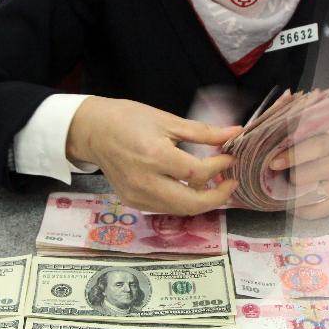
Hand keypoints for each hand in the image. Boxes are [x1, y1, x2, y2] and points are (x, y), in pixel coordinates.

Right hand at [66, 97, 240, 214]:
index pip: (197, 173)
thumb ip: (203, 132)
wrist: (93, 131)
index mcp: (155, 156)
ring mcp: (137, 195)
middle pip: (191, 203)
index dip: (219, 168)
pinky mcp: (133, 201)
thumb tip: (234, 133)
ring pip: (179, 209)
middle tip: (230, 183)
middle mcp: (145, 181)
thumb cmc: (128, 119)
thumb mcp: (167, 120)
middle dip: (217, 197)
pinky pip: (165, 208)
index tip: (229, 158)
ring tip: (213, 183)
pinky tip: (190, 187)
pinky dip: (182, 201)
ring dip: (201, 200)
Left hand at [269, 124, 328, 218]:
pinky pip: (318, 212)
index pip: (308, 151)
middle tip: (280, 173)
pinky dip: (301, 210)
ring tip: (284, 188)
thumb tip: (276, 140)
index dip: (288, 158)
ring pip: (308, 197)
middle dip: (287, 176)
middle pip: (303, 177)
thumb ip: (307, 132)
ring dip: (291, 194)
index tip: (273, 162)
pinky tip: (293, 204)